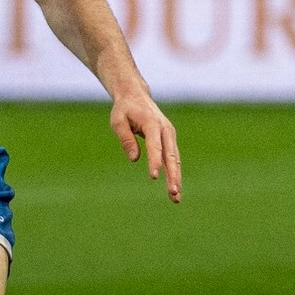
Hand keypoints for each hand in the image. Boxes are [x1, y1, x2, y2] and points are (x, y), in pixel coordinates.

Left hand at [110, 88, 180, 202]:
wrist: (136, 96)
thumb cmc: (124, 109)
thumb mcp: (117, 121)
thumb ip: (125, 139)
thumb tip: (135, 159)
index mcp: (152, 123)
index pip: (155, 145)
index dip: (155, 161)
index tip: (154, 177)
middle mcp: (165, 130)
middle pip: (171, 156)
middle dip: (172, 175)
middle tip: (173, 193)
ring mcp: (170, 135)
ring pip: (175, 160)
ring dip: (176, 179)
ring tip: (175, 198)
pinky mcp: (169, 140)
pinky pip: (173, 159)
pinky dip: (174, 173)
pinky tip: (174, 188)